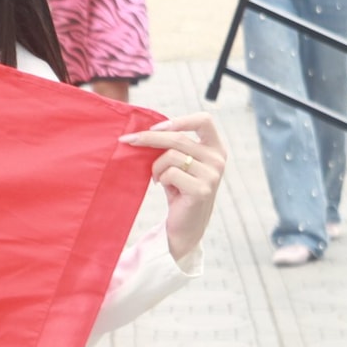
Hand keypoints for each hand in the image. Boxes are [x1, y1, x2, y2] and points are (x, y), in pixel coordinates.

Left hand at [120, 113, 225, 263]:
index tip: (155, 127)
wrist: (186, 226)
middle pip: (178, 138)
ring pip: (171, 156)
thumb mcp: (180, 164)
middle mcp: (218, 159)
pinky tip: (164, 187)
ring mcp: (212, 175)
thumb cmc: (180, 190)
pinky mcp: (202, 190)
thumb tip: (142, 131)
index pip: (204, 120)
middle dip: (149, 138)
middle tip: (128, 141)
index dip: (179, 120)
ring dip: (156, 166)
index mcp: (216, 148)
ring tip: (158, 178)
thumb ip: (172, 147)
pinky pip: (170, 173)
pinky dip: (161, 178)